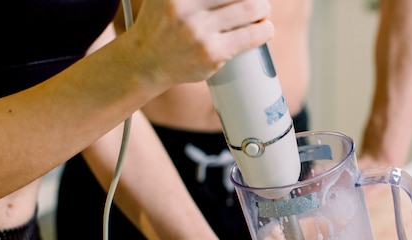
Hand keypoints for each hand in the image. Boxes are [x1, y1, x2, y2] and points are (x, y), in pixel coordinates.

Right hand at [121, 0, 273, 86]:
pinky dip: (264, 31)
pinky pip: (250, 36)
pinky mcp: (211, 52)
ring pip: (250, 8)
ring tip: (262, 14)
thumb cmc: (163, 24)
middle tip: (258, 3)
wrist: (146, 61)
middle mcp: (184, 5)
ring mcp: (198, 30)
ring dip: (263, 10)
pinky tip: (265, 30)